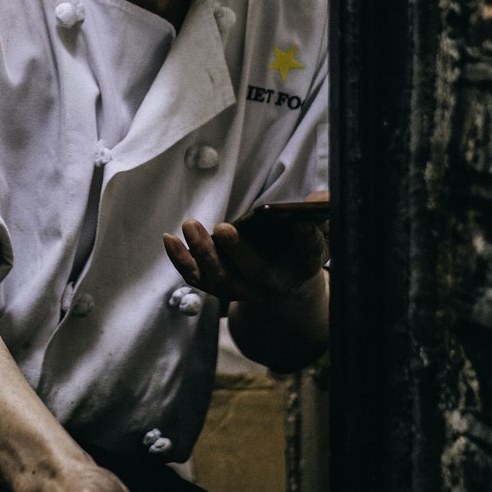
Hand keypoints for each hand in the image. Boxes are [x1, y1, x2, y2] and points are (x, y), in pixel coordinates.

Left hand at [162, 210, 328, 370]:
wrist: (288, 294)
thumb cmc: (301, 252)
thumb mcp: (321, 235)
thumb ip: (322, 216)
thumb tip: (323, 198)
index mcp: (303, 268)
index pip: (309, 255)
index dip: (307, 241)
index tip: (300, 224)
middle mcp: (272, 284)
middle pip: (256, 272)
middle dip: (239, 251)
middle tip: (224, 227)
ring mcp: (243, 289)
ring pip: (221, 279)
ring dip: (203, 254)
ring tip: (190, 225)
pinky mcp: (220, 286)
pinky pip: (197, 278)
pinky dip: (181, 261)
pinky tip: (168, 239)